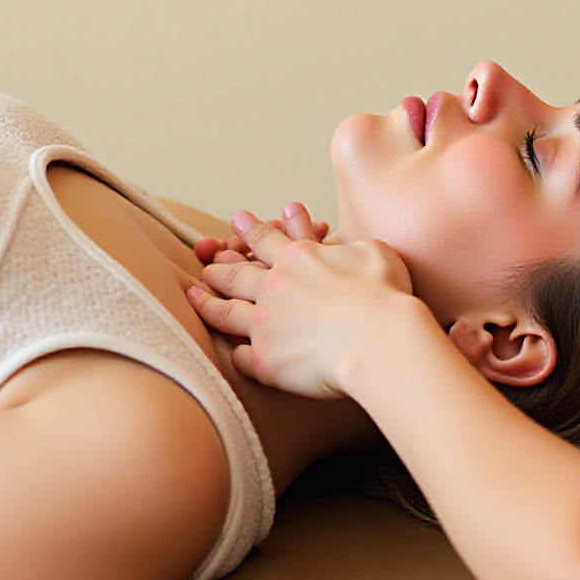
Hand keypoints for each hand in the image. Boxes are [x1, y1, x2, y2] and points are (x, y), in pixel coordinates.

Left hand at [187, 206, 413, 399]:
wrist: (379, 339)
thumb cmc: (385, 296)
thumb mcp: (375, 253)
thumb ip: (357, 248)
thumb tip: (355, 248)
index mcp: (299, 258)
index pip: (267, 239)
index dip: (250, 229)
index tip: (237, 220)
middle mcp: (274, 287)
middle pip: (235, 274)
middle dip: (219, 266)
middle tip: (208, 261)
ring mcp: (264, 323)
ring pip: (224, 312)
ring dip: (207, 303)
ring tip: (194, 296)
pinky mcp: (264, 360)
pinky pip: (239, 357)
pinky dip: (235, 353)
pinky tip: (231, 352)